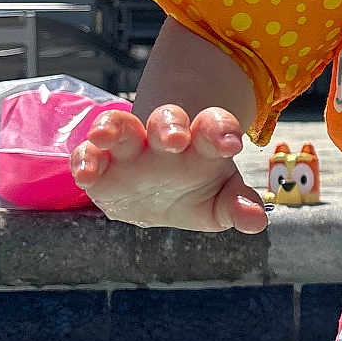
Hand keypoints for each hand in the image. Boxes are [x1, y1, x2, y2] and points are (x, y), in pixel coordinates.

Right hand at [69, 104, 267, 233]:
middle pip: (166, 119)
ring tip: (105, 136)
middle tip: (176, 139)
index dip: (221, 130)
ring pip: (121, 124)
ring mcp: (130, 149)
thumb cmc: (196, 192)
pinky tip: (85, 175)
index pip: (213, 125)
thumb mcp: (220, 203)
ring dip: (113, 127)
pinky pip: (87, 154)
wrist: (159, 198)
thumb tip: (257, 221)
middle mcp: (164, 140)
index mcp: (201, 144)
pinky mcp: (100, 165)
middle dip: (170, 126)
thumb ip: (238, 206)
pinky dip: (84, 160)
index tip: (232, 144)